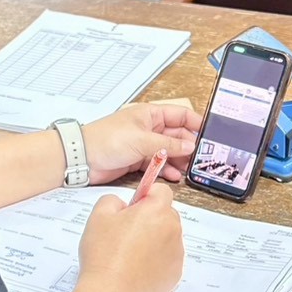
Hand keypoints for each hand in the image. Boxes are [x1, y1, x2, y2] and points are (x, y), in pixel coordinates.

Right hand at [78, 187, 183, 291]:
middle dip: (150, 218)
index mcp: (157, 211)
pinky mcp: (175, 274)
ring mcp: (177, 253)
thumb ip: (113, 200)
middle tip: (126, 233)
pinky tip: (136, 269)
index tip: (133, 208)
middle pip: (166, 214)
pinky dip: (156, 260)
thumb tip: (124, 206)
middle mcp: (173, 230)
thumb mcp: (99, 215)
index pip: (162, 191)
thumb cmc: (104, 254)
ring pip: (167, 237)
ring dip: (153, 240)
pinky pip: (167, 259)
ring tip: (129, 254)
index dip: (146, 196)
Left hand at [82, 101, 201, 186]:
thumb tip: (190, 146)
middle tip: (202, 158)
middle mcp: (149, 128)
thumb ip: (168, 145)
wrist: (82, 158)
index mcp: (150, 114)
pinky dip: (166, 170)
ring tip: (190, 170)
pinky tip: (174, 176)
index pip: (180, 114)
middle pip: (177, 135)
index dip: (196, 123)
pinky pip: (158, 163)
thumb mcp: (142, 140)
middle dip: (189, 146)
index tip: (209, 135)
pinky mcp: (137, 160)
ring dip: (179, 160)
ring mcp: (143, 144)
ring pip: (169, 151)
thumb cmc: (106, 140)